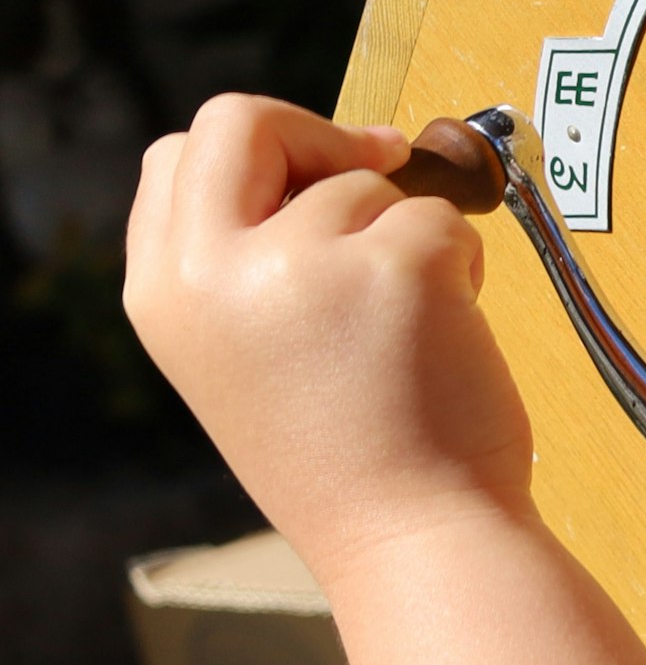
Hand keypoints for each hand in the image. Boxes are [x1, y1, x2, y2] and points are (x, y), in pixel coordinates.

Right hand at [124, 96, 534, 584]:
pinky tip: (452, 342)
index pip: (177, 158)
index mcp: (163, 293)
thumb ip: (244, 269)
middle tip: (379, 159)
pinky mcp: (395, 266)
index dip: (254, 153)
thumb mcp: (246, 362)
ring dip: (410, 238)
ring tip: (416, 338)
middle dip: (317, 130)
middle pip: (239, 120)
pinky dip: (463, 265)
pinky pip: (439, 219)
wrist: (417, 544)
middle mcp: (213, 269)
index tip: (310, 171)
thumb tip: (324, 168)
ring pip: (365, 185)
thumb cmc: (355, 465)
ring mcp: (302, 262)